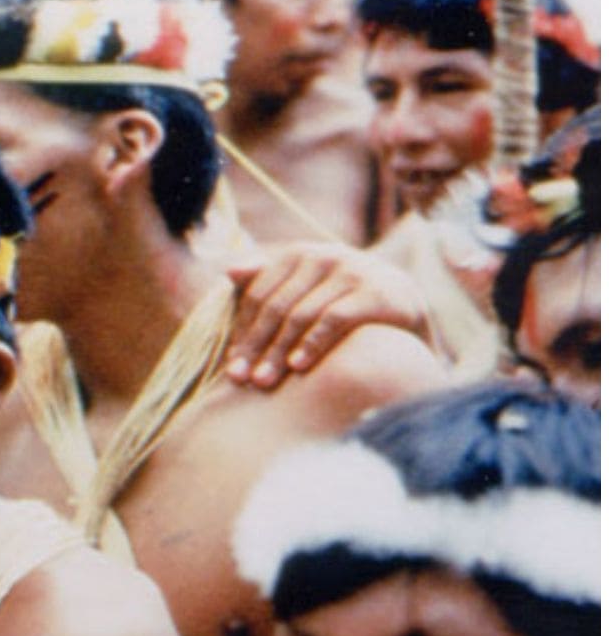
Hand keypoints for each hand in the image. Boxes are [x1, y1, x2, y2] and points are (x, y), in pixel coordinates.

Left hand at [225, 243, 430, 388]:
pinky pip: (334, 319)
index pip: (258, 294)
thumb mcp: (307, 291)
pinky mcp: (376, 291)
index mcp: (300, 254)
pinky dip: (313, 343)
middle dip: (255, 346)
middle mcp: (324, 255)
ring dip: (278, 351)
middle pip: (276, 307)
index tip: (230, 365)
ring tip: (263, 380)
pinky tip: (298, 366)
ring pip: (301, 315)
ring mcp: (352, 270)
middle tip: (239, 379)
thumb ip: (269, 283)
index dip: (242, 330)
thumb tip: (228, 271)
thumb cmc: (346, 304)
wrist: (408, 309)